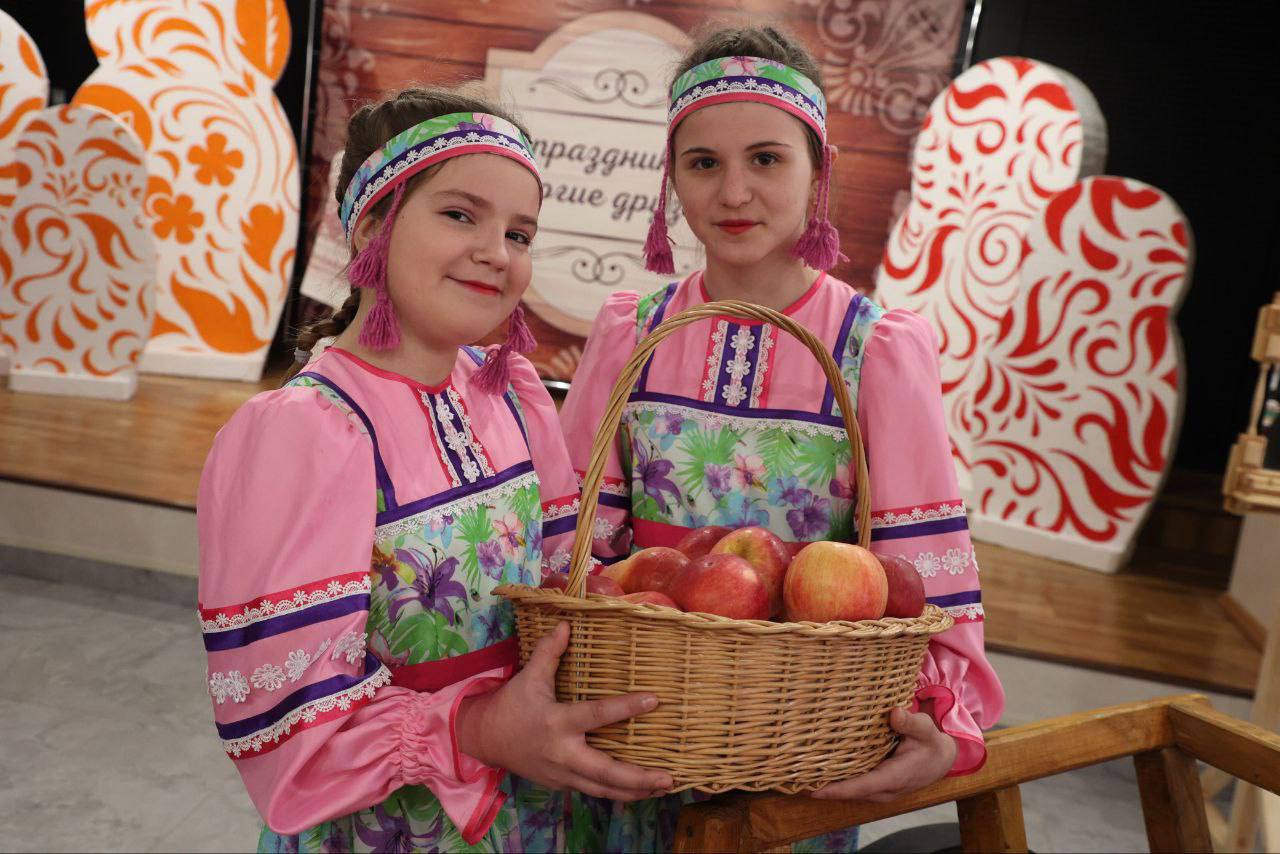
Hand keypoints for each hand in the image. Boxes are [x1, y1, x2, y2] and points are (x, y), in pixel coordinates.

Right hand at [455, 622, 672, 801]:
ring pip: (603, 790)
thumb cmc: (511, 705)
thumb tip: (566, 624)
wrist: (485, 740)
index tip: (654, 700)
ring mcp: (562, 774)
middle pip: (605, 772)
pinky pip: (593, 791)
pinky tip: (639, 791)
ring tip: (664, 789)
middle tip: (668, 778)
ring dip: (634, 792)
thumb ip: (548, 652)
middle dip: (638, 778)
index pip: (597, 715)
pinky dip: (617, 793)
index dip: (626, 708)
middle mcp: (563, 753)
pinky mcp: (561, 785)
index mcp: (558, 723)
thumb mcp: (529, 677)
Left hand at [811, 706, 955, 801]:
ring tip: (799, 774)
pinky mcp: (875, 786)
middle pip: (850, 792)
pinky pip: (853, 786)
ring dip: (827, 785)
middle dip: (824, 788)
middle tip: (796, 777)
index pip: (862, 786)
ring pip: (849, 790)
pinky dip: (836, 781)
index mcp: (895, 777)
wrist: (940, 760)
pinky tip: (817, 770)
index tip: (814, 790)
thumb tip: (893, 713)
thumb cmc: (930, 743)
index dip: (838, 789)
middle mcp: (884, 789)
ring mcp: (879, 790)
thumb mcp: (924, 729)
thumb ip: (910, 722)